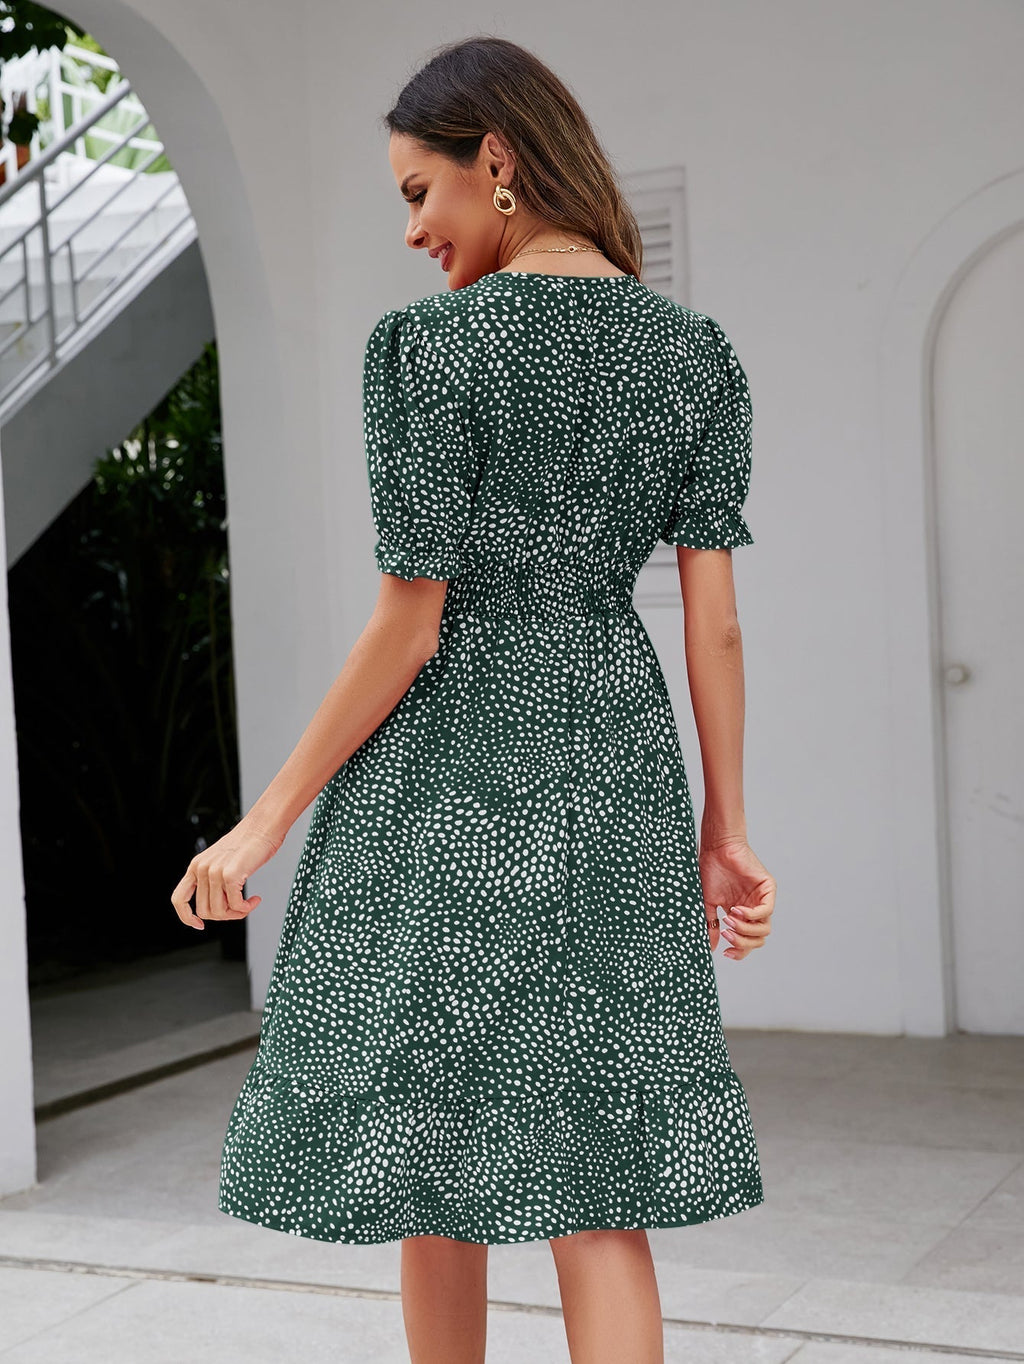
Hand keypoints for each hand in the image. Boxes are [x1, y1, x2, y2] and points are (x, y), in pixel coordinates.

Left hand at [170, 820, 282, 930]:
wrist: (263, 827)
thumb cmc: (248, 844)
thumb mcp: (221, 862)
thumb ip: (213, 881)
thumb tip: (219, 908)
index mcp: (196, 866)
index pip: (179, 899)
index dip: (186, 917)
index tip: (199, 925)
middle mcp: (202, 868)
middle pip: (205, 911)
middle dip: (224, 916)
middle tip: (240, 909)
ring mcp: (215, 871)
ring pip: (219, 911)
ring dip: (237, 913)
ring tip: (249, 904)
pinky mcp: (230, 874)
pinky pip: (236, 905)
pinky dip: (246, 908)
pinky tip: (255, 900)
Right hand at [699, 836, 774, 960]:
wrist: (717, 849)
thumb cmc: (710, 871)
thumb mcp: (708, 903)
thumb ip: (711, 925)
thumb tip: (712, 947)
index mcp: (741, 915)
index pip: (746, 941)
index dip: (739, 951)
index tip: (725, 953)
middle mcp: (753, 909)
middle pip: (758, 940)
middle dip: (742, 942)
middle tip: (727, 934)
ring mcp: (762, 900)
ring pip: (765, 929)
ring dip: (745, 929)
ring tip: (729, 920)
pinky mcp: (768, 889)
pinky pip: (766, 911)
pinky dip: (751, 915)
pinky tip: (736, 910)